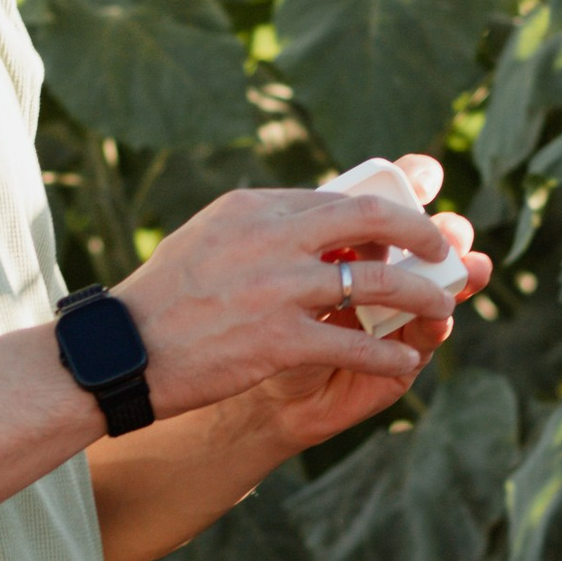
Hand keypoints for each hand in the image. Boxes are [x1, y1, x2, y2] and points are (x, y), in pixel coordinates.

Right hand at [116, 155, 489, 425]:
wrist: (120, 353)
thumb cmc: (161, 301)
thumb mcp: (206, 239)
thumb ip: (258, 229)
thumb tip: (304, 225)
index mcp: (253, 207)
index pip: (336, 197)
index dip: (384, 209)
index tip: (409, 219)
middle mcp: (271, 238)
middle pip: (371, 219)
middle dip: (419, 232)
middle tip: (441, 249)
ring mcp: (279, 289)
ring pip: (377, 282)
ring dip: (421, 296)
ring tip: (441, 307)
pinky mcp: (278, 340)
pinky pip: (355, 345)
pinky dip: (389, 355)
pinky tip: (404, 363)